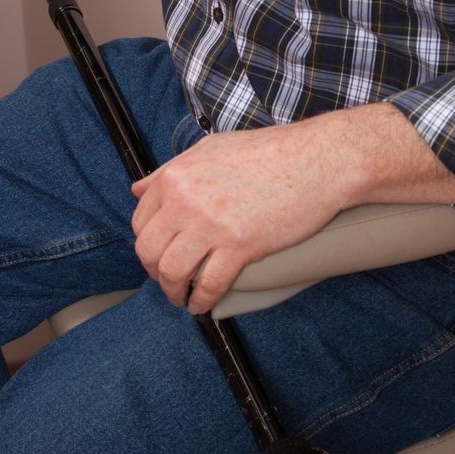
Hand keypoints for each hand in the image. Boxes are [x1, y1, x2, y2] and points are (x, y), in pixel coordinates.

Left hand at [131, 123, 351, 313]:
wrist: (315, 160)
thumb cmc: (269, 152)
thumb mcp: (210, 149)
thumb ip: (171, 170)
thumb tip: (139, 188)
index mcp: (177, 176)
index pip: (141, 220)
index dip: (148, 242)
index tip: (158, 253)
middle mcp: (186, 200)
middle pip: (149, 251)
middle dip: (154, 272)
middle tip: (168, 278)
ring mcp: (212, 224)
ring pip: (172, 272)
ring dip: (173, 291)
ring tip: (182, 297)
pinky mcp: (240, 246)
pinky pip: (208, 284)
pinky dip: (201, 301)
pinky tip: (202, 305)